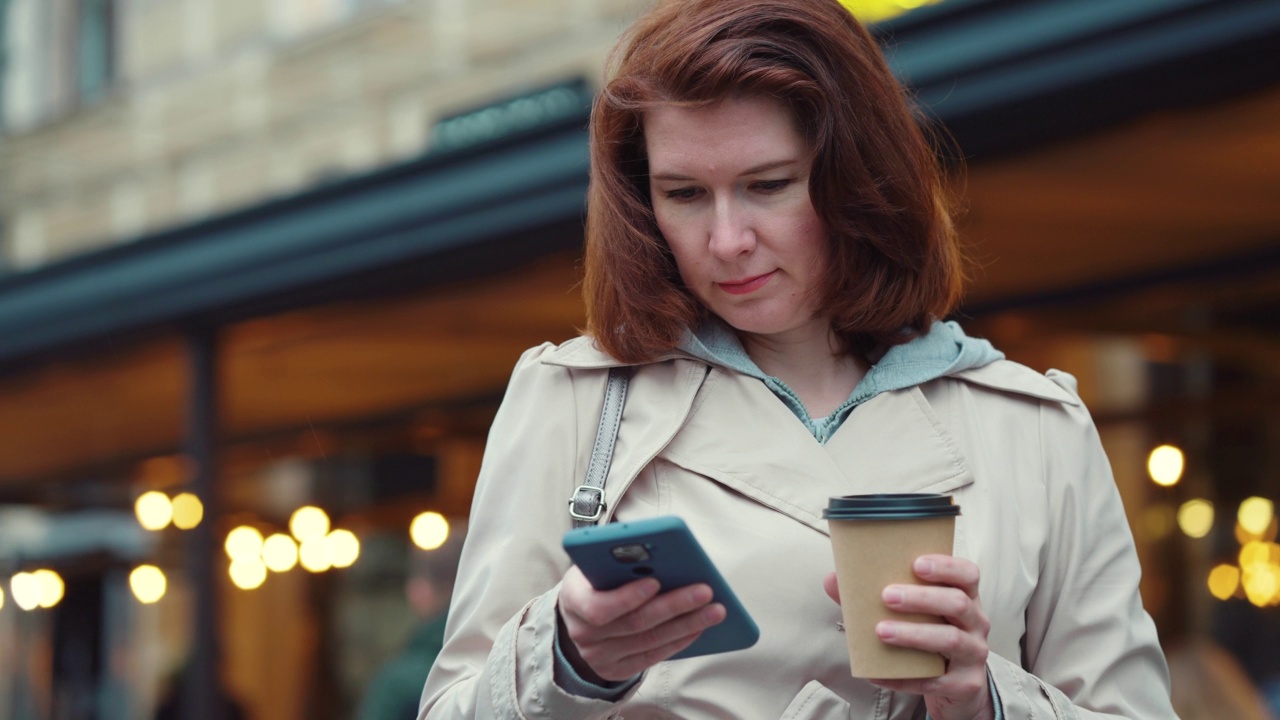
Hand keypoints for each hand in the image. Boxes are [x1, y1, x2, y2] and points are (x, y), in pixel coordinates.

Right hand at [557, 565, 725, 682]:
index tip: (656, 581)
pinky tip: (699, 627)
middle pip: (635, 623)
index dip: (628, 596)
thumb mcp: (594, 564)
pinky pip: (653, 657)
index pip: (599, 606)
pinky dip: (679, 641)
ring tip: (714, 610)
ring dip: (686, 625)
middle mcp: (583, 633)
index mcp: (573, 599)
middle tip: (705, 591)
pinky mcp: (616, 670)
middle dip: (674, 606)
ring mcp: (599, 656)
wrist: (575, 616)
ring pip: (649, 641)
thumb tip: (662, 555)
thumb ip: (618, 562)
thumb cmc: (593, 581)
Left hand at [823, 555, 993, 719]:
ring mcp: (974, 654)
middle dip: (921, 598)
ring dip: (913, 634)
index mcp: (965, 597)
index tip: (916, 563)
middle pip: (957, 603)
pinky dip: (902, 677)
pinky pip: (933, 680)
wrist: (955, 684)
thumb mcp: (913, 613)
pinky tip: (877, 673)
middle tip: (887, 596)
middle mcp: (976, 623)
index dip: (945, 566)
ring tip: (881, 631)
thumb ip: (874, 594)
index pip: (967, 574)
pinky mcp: (964, 683)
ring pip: (950, 639)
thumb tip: (833, 579)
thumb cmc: (929, 635)